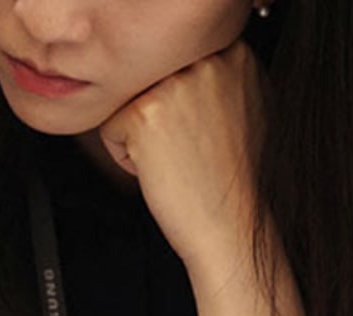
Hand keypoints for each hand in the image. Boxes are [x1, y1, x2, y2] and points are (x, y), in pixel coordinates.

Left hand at [97, 40, 304, 315]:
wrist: (233, 226)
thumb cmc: (234, 178)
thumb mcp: (244, 107)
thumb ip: (215, 76)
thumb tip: (179, 63)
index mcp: (234, 51)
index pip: (174, 64)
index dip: (180, 106)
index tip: (202, 134)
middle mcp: (205, 60)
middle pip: (149, 80)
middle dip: (160, 119)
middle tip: (191, 151)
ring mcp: (174, 84)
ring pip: (128, 102)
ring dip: (143, 137)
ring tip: (180, 160)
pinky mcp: (143, 113)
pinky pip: (109, 128)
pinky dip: (126, 157)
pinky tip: (162, 171)